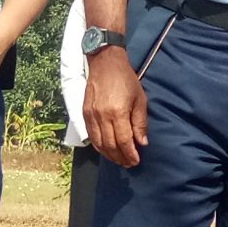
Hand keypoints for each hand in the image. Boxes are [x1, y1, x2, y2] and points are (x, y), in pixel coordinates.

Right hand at [84, 47, 147, 167]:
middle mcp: (102, 116)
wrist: (105, 63)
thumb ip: (140, 123)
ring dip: (109, 155)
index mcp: (118, 112)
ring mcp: (91, 115)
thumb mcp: (140, 99)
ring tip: (119, 159)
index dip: (130, 154)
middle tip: (128, 163)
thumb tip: (142, 143)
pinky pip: (91, 135)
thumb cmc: (126, 79)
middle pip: (110, 146)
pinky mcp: (85, 113)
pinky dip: (99, 146)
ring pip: (99, 143)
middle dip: (120, 158)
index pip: (124, 141)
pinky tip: (106, 149)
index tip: (136, 161)